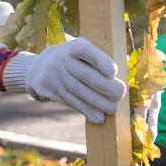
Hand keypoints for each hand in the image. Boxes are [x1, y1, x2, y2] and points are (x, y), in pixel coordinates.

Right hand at [7, 38, 125, 123]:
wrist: (40, 68)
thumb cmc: (73, 60)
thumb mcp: (81, 53)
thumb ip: (100, 60)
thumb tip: (125, 72)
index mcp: (72, 47)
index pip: (84, 50)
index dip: (99, 60)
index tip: (114, 71)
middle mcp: (61, 59)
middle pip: (83, 74)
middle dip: (103, 86)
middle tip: (120, 94)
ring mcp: (54, 76)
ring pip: (78, 91)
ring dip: (97, 102)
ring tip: (113, 108)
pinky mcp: (51, 91)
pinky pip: (71, 102)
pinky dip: (86, 111)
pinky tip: (99, 118)